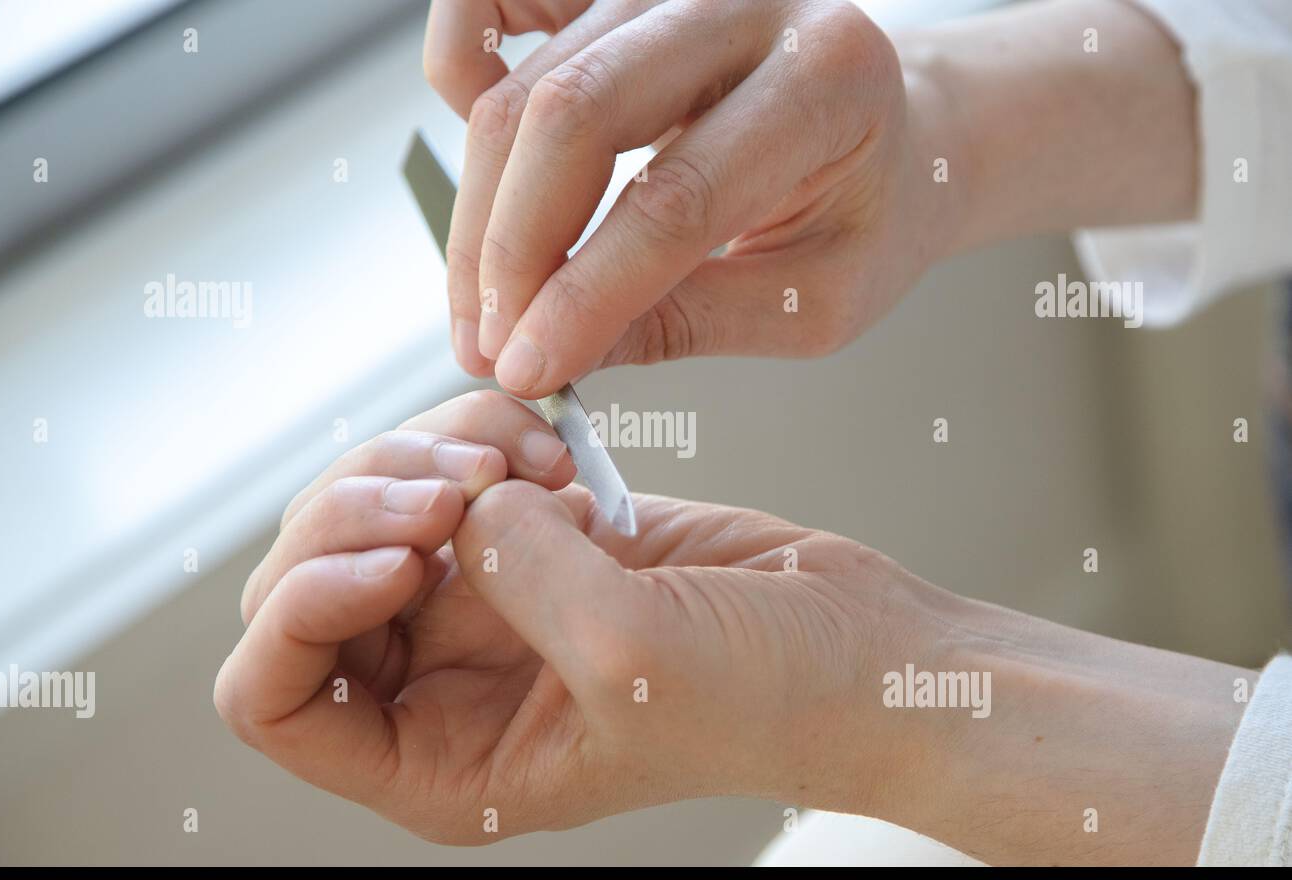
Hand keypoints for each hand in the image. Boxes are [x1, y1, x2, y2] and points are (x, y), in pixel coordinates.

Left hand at [214, 389, 910, 841]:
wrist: (860, 651)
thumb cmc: (771, 704)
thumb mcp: (634, 658)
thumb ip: (520, 574)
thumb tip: (464, 501)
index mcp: (441, 762)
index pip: (272, 699)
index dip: (304, 610)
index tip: (407, 556)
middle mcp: (443, 683)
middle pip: (305, 576)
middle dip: (364, 509)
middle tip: (468, 486)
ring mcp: (486, 600)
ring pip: (371, 502)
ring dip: (430, 457)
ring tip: (530, 467)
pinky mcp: (533, 532)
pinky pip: (450, 459)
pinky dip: (483, 430)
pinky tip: (552, 453)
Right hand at [422, 0, 949, 396]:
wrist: (894, 133)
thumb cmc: (868, 215)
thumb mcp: (811, 300)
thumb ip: (689, 322)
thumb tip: (560, 355)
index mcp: (826, 82)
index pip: (677, 197)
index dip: (585, 293)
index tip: (528, 366)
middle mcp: (745, 3)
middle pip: (577, 116)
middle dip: (511, 250)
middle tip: (489, 345)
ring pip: (528, 85)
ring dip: (482, 209)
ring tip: (486, 302)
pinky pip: (495, 2)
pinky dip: (463, 78)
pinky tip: (491, 168)